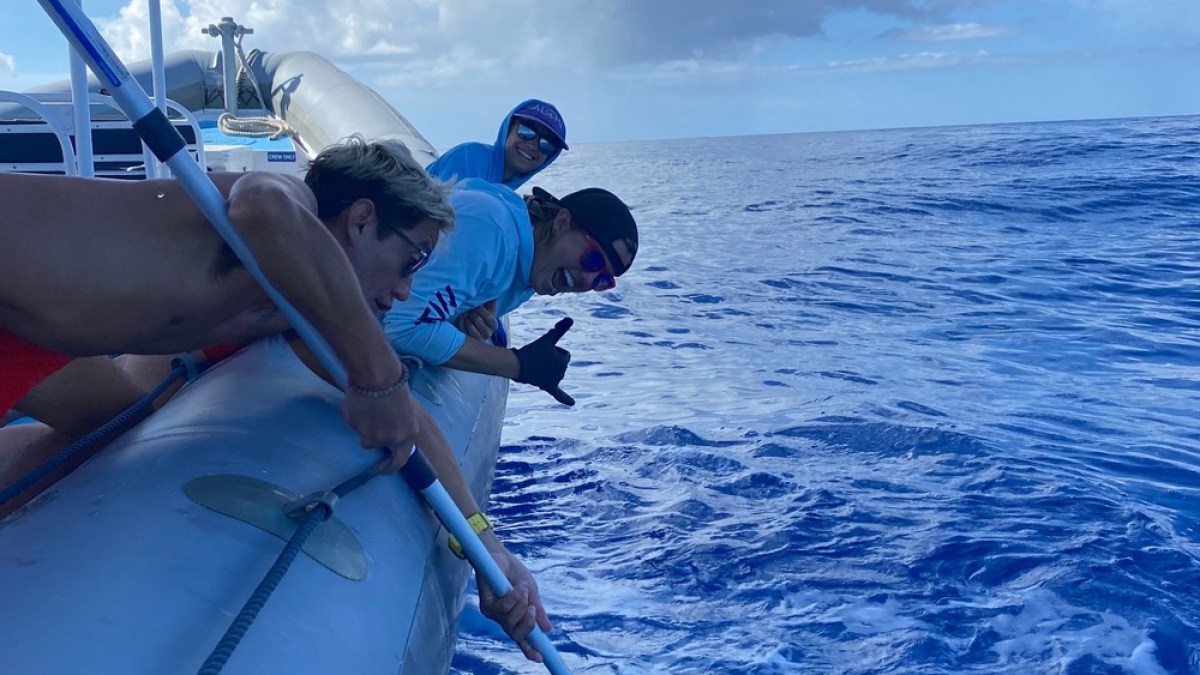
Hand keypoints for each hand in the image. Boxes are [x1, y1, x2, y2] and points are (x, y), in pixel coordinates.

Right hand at [342, 376, 418, 471]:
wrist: (380, 378)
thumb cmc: (397, 390)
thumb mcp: (407, 413)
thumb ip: (400, 428)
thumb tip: (392, 436)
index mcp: (406, 436)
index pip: (399, 461)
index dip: (390, 467)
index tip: (383, 468)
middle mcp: (388, 439)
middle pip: (375, 445)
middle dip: (373, 437)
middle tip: (370, 426)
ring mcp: (370, 434)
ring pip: (363, 436)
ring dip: (364, 426)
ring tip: (368, 408)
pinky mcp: (355, 426)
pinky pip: (353, 424)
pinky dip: (356, 417)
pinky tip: (361, 403)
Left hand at [455, 300, 497, 340]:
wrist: (478, 330)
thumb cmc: (484, 319)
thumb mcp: (489, 312)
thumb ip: (490, 306)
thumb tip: (491, 298)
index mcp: (494, 325)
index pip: (488, 316)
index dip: (481, 310)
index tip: (477, 306)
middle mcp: (488, 333)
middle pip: (478, 320)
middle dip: (472, 312)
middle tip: (470, 309)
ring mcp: (478, 337)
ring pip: (469, 324)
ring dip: (466, 316)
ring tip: (465, 312)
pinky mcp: (468, 338)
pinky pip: (462, 328)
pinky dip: (460, 321)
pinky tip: (461, 316)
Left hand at [478, 544, 552, 662]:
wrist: (500, 556)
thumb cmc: (514, 573)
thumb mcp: (531, 593)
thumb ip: (537, 611)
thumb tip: (548, 630)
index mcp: (515, 617)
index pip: (522, 637)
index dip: (529, 649)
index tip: (540, 657)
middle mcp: (503, 618)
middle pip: (516, 634)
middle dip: (528, 624)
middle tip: (533, 610)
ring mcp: (494, 613)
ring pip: (511, 621)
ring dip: (521, 604)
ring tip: (522, 588)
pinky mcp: (486, 604)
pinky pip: (504, 608)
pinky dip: (513, 597)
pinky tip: (516, 586)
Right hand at [511, 317, 574, 405]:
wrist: (516, 366)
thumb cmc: (531, 351)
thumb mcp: (547, 338)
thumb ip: (560, 329)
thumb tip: (571, 318)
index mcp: (564, 361)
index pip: (564, 354)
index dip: (553, 350)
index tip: (542, 351)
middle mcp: (562, 373)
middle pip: (560, 363)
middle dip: (550, 360)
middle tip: (537, 359)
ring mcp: (555, 381)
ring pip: (555, 372)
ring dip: (547, 369)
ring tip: (536, 367)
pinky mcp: (548, 387)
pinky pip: (559, 394)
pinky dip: (565, 399)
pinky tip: (573, 404)